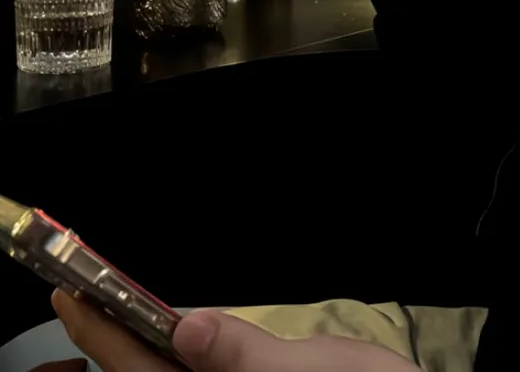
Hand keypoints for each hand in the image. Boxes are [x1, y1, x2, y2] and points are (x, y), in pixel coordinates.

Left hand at [47, 289, 420, 371]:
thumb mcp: (312, 371)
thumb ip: (246, 357)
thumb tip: (189, 329)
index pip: (139, 371)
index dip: (101, 333)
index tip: (69, 292)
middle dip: (108, 341)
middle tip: (78, 294)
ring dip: (135, 350)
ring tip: (113, 314)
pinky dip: (171, 359)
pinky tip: (172, 342)